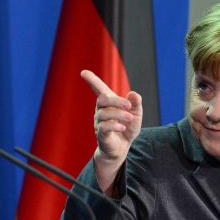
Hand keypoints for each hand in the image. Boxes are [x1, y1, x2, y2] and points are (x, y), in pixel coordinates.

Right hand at [81, 70, 141, 190]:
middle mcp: (101, 110)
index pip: (98, 89)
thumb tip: (133, 94)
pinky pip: (104, 127)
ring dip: (119, 114)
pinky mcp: (100, 134)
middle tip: (128, 106)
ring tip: (130, 118)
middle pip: (102, 99)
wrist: (123, 147)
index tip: (83, 72)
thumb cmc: (127, 128)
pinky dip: (114, 125)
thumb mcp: (136, 114)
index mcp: (109, 103)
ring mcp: (99, 122)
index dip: (92, 80)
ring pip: (104, 113)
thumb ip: (136, 104)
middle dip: (115, 100)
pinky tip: (122, 127)